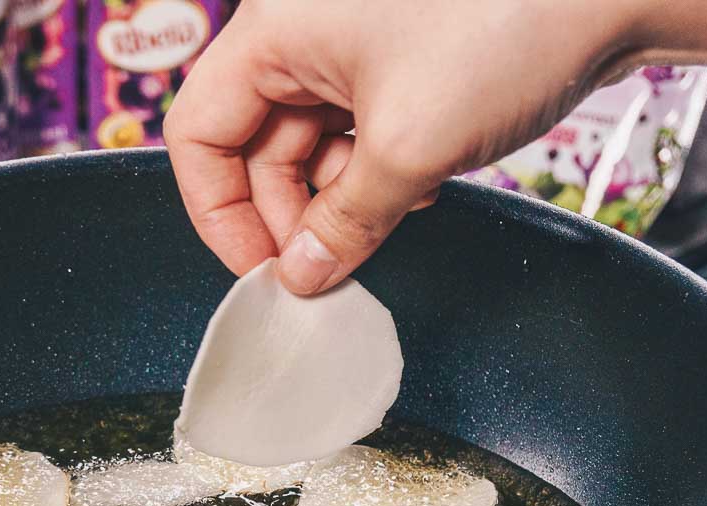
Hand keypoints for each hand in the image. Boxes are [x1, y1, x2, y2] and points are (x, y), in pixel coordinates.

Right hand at [163, 0, 644, 294]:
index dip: (218, 212)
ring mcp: (351, 42)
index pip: (198, 133)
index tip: (260, 270)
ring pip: (308, 144)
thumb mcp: (410, 149)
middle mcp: (302, 30)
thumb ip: (344, 224)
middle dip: (285, 215)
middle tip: (321, 271)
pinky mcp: (398, 57)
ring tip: (378, 231)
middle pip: (253, 145)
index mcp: (276, 30)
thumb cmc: (508, 26)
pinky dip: (373, 173)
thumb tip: (304, 277)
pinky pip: (355, 130)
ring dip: (336, 201)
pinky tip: (414, 192)